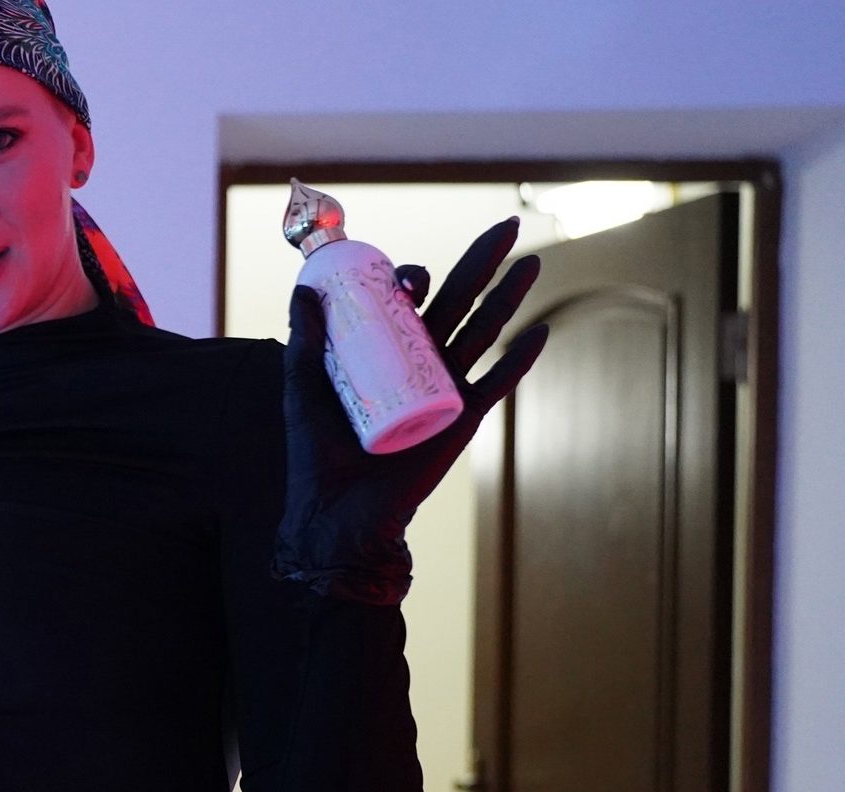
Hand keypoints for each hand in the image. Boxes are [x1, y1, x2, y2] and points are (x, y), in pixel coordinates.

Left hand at [277, 217, 550, 604]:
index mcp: (386, 351)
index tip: (407, 275)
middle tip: (508, 225)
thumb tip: (305, 290)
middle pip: (460, 302)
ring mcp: (445, 390)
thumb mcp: (303, 387)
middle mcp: (421, 364)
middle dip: (483, 263)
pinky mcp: (459, 420)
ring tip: (533, 261)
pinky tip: (541, 331)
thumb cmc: (316, 454)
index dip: (414, 278)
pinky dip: (519, 360)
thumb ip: (305, 342)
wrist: (336, 512)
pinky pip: (496, 384)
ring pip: (484, 332)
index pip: (411, 300)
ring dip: (510, 297)